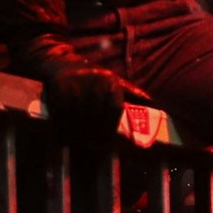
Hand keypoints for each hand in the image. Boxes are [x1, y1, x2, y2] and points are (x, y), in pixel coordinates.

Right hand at [16, 35, 150, 137]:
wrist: (63, 65)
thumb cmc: (93, 79)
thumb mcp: (113, 81)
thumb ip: (132, 92)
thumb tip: (153, 102)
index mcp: (111, 80)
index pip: (115, 109)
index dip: (111, 128)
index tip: (108, 143)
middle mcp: (95, 81)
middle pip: (97, 116)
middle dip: (95, 134)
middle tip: (93, 147)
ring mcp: (76, 85)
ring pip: (79, 117)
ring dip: (79, 135)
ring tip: (81, 145)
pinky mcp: (59, 89)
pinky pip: (62, 115)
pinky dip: (63, 130)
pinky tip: (65, 139)